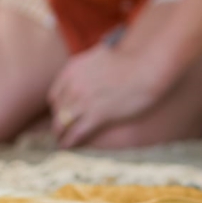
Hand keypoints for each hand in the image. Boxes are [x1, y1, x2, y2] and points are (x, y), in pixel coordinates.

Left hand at [48, 42, 167, 147]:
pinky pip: (76, 132)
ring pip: (63, 122)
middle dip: (57, 121)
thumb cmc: (131, 60)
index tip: (59, 114)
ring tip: (60, 142)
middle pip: (58, 109)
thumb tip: (90, 66)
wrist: (146, 65)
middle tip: (58, 131)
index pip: (55, 94)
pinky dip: (69, 141)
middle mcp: (74, 85)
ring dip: (60, 134)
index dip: (57, 106)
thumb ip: (89, 65)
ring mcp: (84, 100)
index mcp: (73, 69)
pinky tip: (67, 146)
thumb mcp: (99, 56)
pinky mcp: (98, 115)